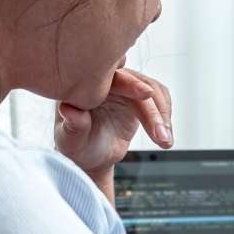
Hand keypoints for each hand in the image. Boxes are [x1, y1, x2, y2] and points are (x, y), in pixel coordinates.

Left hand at [54, 68, 171, 195]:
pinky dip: (166, 116)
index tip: (146, 93)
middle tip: (161, 133)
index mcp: (86, 86)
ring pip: (153, 90)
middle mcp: (107, 82)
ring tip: (165, 140)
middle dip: (153, 108)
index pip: (111, 78)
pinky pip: (159, 98)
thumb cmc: (76, 147)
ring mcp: (125, 87)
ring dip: (163, 115)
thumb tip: (68, 109)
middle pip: (138, 83)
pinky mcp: (139, 97)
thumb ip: (73, 125)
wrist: (91, 156)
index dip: (130, 84)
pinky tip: (165, 134)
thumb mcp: (70, 140)